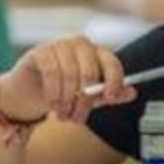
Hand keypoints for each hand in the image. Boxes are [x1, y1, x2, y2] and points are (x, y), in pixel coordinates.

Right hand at [0, 36, 135, 123]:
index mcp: (97, 53)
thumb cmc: (65, 91)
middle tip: (77, 119)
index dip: (114, 81)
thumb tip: (132, 93)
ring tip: (62, 116)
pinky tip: (52, 105)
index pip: (111, 63)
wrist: (30, 91)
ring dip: (67, 101)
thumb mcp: (90, 96)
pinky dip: (53, 93)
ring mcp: (60, 45)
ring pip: (70, 75)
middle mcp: (80, 44)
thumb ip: (111, 94)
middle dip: (84, 101)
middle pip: (90, 72)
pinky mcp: (41, 51)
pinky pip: (52, 73)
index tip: (110, 99)